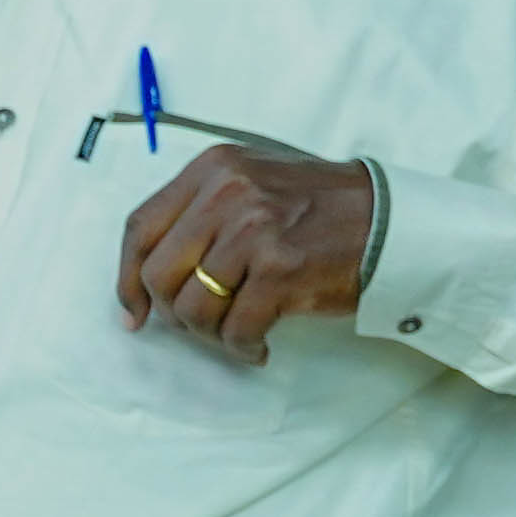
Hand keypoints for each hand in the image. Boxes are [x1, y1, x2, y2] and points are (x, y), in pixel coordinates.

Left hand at [117, 147, 375, 365]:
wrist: (388, 219)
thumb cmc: (319, 207)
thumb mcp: (252, 183)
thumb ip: (202, 213)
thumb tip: (147, 279)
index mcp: (213, 169)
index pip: (140, 227)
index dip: (127, 278)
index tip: (134, 312)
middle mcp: (228, 192)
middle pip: (160, 273)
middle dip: (175, 312)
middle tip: (205, 324)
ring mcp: (254, 229)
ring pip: (194, 308)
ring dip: (212, 334)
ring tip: (240, 332)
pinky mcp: (281, 269)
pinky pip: (236, 328)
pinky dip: (243, 347)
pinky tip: (261, 344)